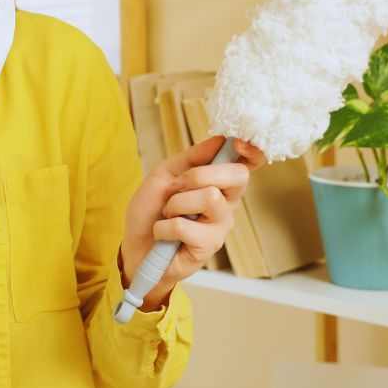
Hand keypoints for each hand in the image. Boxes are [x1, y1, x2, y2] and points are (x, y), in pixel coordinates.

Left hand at [120, 135, 265, 309]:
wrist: (134, 248)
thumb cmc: (151, 211)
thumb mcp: (164, 175)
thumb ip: (191, 158)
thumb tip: (219, 139)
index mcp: (219, 183)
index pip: (249, 165)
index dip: (252, 151)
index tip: (238, 143)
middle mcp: (227, 203)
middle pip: (237, 175)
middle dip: (200, 174)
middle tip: (177, 187)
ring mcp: (220, 226)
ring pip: (210, 197)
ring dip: (176, 203)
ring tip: (168, 215)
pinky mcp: (208, 247)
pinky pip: (185, 225)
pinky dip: (164, 227)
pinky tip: (164, 236)